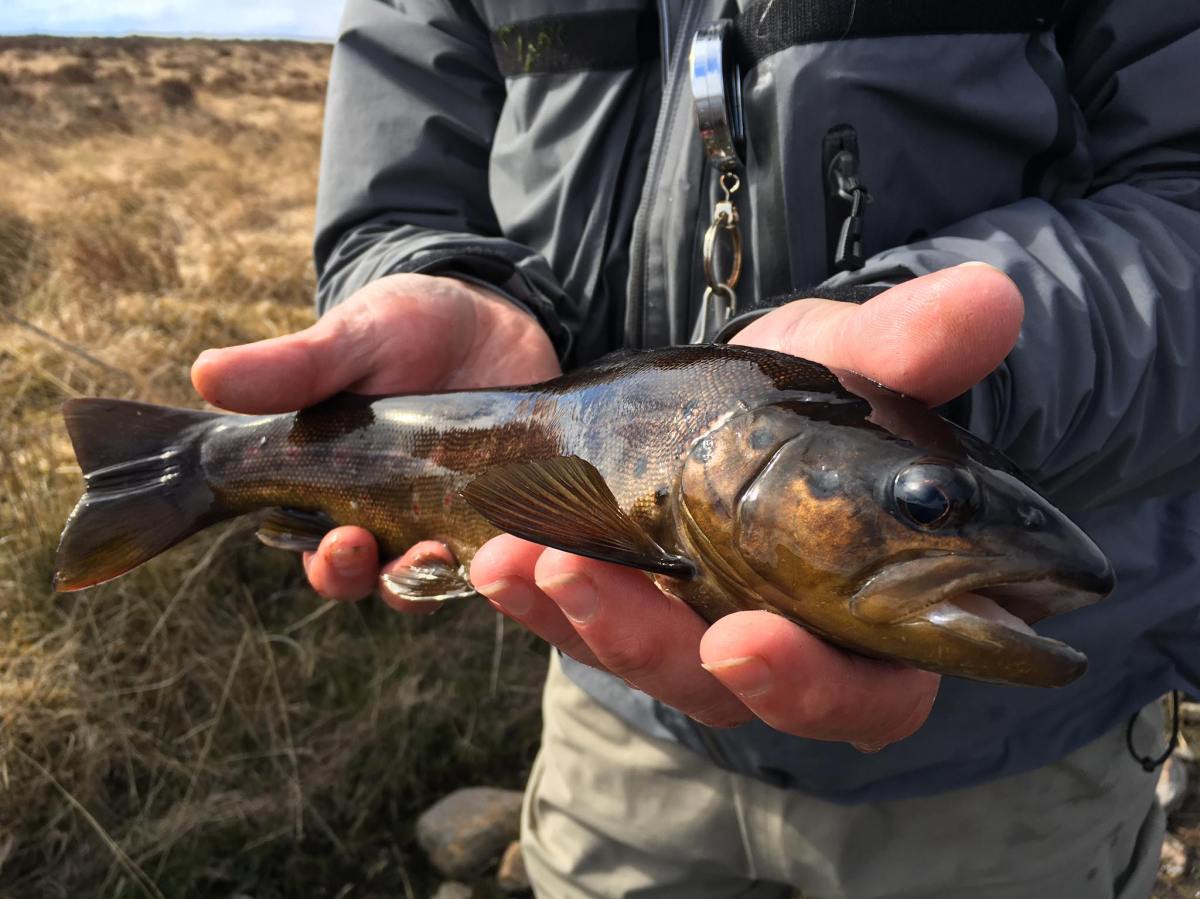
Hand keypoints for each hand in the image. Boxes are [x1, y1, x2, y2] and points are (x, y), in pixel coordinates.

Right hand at [191, 273, 560, 600]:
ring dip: (447, 574)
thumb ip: (293, 366)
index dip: (328, 563)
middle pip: (383, 579)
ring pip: (447, 577)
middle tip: (405, 553)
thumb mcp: (353, 338)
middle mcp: (398, 516)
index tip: (341, 542)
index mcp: (342, 489)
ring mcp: (458, 516)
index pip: (321, 551)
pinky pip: (514, 552)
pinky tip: (525, 542)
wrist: (491, 311)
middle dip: (387, 578)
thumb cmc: (406, 326)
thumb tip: (203, 374)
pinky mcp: (514, 508)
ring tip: (455, 550)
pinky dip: (516, 554)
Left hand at [471, 263, 1023, 747]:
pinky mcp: (617, 606)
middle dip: (671, 655)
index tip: (748, 638)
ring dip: (587, 619)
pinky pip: (576, 620)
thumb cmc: (803, 393)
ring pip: (641, 663)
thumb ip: (906, 349)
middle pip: (733, 695)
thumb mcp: (842, 362)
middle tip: (618, 594)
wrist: (716, 392)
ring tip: (534, 556)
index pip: (865, 691)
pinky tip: (497, 553)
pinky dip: (535, 594)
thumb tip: (992, 302)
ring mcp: (687, 630)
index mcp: (865, 612)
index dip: (815, 685)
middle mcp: (776, 642)